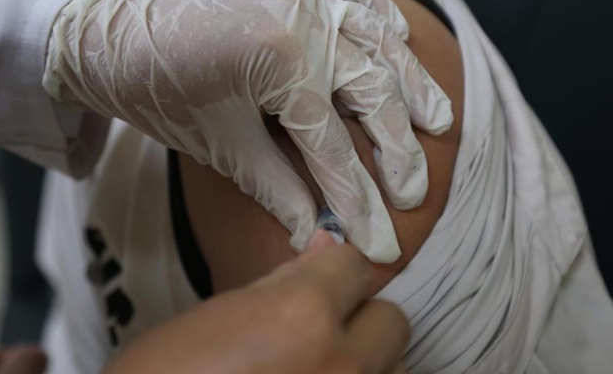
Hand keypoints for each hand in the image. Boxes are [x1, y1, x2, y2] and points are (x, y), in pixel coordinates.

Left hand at [44, 0, 452, 261]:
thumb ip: (279, 191)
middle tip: (414, 193)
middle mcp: (303, 20)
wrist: (125, 42)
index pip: (334, 146)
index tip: (379, 239)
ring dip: (412, 82)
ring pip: (378, 40)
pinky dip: (379, 11)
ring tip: (439, 122)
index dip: (358, 199)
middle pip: (372, 94)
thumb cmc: (168, 99)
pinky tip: (401, 38)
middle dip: (397, 151)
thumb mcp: (226, 150)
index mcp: (281, 65)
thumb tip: (316, 238)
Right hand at [103, 229, 409, 373]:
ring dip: (366, 363)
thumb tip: (324, 250)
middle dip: (359, 320)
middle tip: (318, 333)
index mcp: (301, 314)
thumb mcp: (218, 315)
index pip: (355, 265)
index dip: (333, 271)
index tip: (322, 280)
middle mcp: (341, 362)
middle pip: (392, 321)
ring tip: (316, 369)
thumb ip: (281, 284)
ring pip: (394, 368)